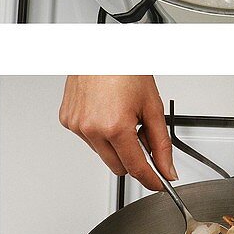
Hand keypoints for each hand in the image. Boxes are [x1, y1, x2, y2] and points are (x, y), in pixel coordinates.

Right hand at [59, 75, 176, 191]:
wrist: (103, 50)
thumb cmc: (127, 71)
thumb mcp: (153, 108)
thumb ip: (161, 144)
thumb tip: (167, 168)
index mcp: (115, 127)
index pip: (136, 168)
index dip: (151, 179)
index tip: (159, 184)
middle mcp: (91, 129)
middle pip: (118, 166)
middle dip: (134, 159)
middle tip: (143, 137)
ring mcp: (76, 125)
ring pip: (103, 154)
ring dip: (116, 145)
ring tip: (123, 117)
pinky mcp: (67, 120)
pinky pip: (88, 139)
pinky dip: (100, 133)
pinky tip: (107, 113)